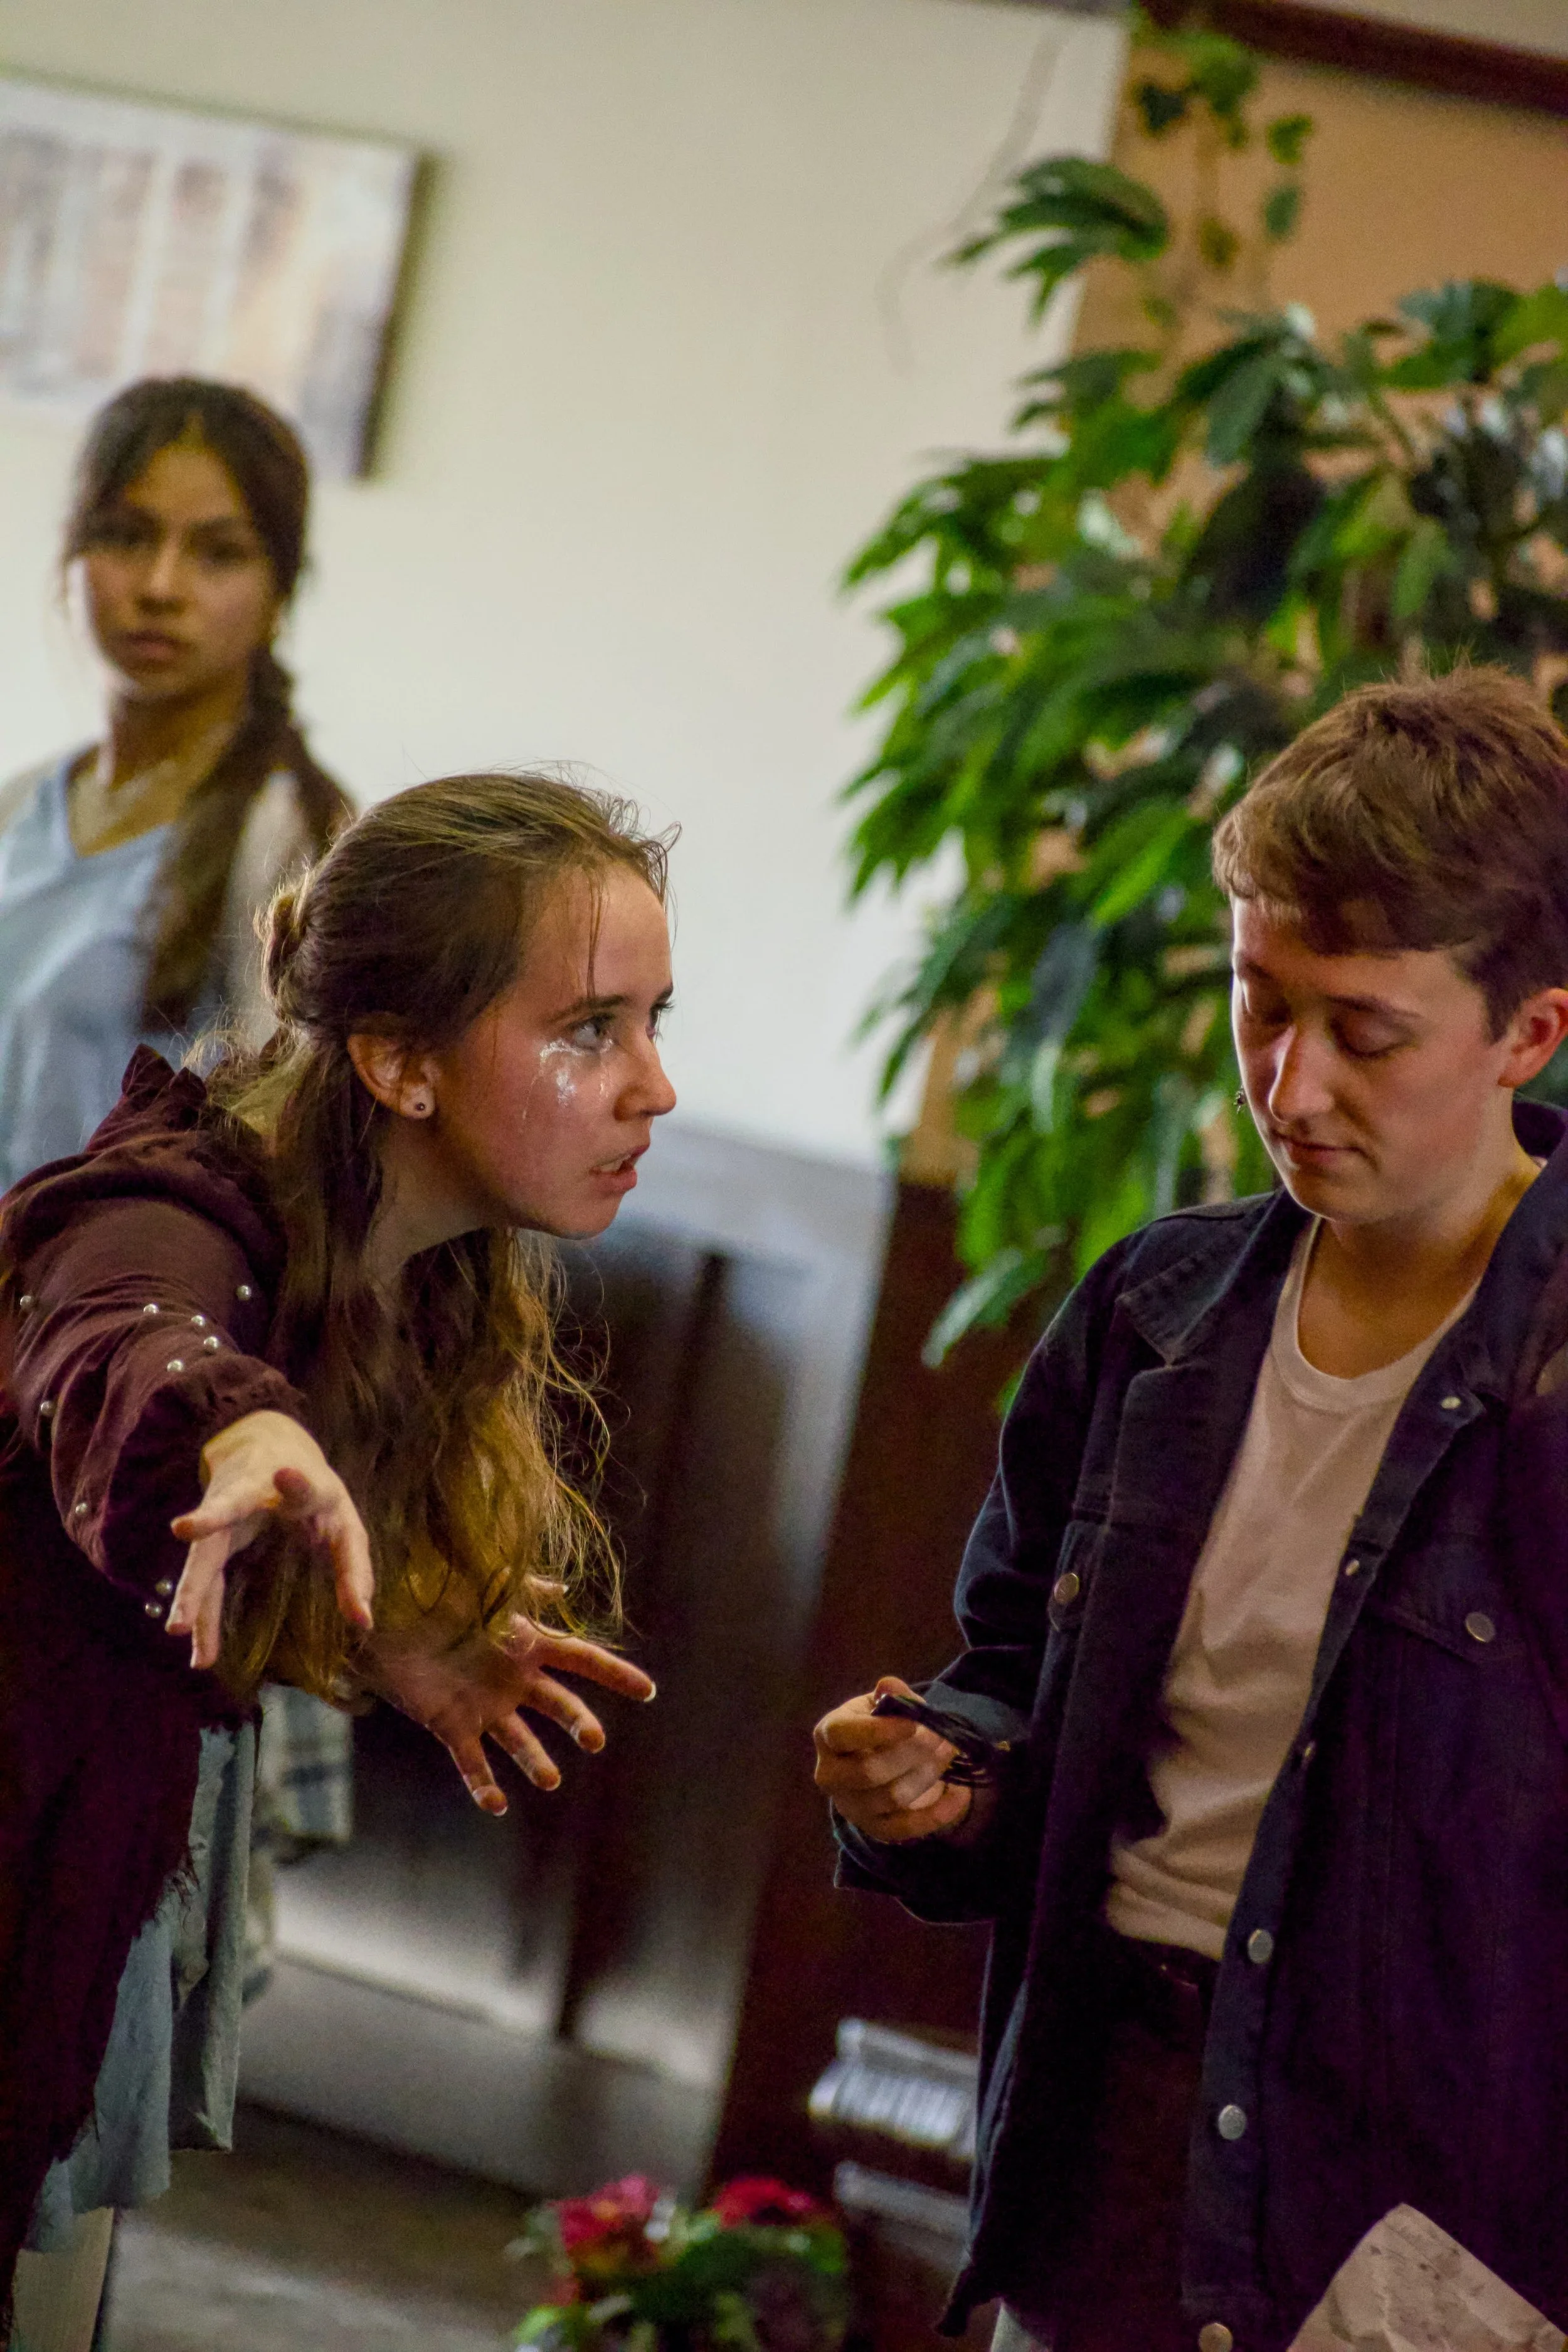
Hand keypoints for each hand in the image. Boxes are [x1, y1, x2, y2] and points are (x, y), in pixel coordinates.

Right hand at [167, 1409, 374, 1671]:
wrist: (264, 1446)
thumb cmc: (315, 1496)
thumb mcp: (344, 1524)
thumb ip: (355, 1572)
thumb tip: (364, 1624)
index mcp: (299, 1485)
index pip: (299, 1485)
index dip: (294, 1482)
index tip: (285, 1473)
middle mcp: (252, 1491)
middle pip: (228, 1505)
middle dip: (210, 1517)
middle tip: (184, 1528)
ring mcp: (221, 1512)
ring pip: (204, 1549)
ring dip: (192, 1588)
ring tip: (176, 1627)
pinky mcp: (208, 1538)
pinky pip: (204, 1580)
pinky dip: (201, 1615)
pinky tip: (200, 1656)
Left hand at [362, 1616, 655, 1813]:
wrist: (383, 1617)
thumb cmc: (436, 1594)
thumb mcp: (484, 1587)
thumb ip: (524, 1591)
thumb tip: (564, 1590)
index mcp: (529, 1644)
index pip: (582, 1660)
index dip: (615, 1675)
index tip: (648, 1691)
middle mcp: (514, 1681)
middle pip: (558, 1705)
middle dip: (578, 1721)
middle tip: (593, 1739)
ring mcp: (485, 1706)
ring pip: (520, 1741)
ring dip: (536, 1762)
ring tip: (549, 1779)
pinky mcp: (451, 1725)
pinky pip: (472, 1761)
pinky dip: (483, 1784)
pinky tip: (496, 1804)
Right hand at [813, 1675, 977, 1843]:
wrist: (875, 1762)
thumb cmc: (876, 1726)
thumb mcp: (880, 1704)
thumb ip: (890, 1695)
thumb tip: (891, 1686)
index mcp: (827, 1736)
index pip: (841, 1735)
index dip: (877, 1730)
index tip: (913, 1723)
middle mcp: (830, 1775)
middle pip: (869, 1771)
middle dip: (912, 1752)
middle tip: (940, 1736)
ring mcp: (851, 1806)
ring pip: (893, 1797)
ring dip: (928, 1773)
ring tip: (949, 1751)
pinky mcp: (874, 1829)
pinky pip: (907, 1828)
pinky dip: (939, 1813)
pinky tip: (961, 1793)